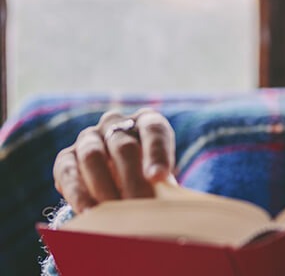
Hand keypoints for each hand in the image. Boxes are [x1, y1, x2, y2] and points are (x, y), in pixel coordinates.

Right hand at [53, 108, 175, 212]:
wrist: (121, 186)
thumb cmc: (151, 180)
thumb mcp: (162, 179)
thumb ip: (166, 187)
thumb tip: (167, 204)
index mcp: (146, 122)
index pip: (154, 130)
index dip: (157, 153)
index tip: (159, 177)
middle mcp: (115, 124)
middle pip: (124, 147)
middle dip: (132, 178)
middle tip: (139, 205)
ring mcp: (88, 138)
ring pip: (92, 156)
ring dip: (103, 186)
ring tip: (113, 213)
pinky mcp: (66, 158)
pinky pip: (68, 172)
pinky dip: (78, 194)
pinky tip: (88, 213)